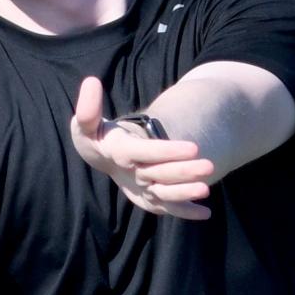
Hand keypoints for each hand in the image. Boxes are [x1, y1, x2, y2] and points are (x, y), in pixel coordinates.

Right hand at [69, 77, 214, 219]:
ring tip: (207, 189)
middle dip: (183, 172)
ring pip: (164, 194)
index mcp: (119, 153)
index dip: (166, 152)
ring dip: (185, 193)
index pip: (144, 153)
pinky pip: (167, 207)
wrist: (101, 158)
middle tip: (209, 166)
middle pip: (159, 175)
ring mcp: (142, 188)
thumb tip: (92, 82)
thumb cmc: (96, 137)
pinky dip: (184, 211)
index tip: (193, 147)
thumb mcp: (85, 124)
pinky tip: (205, 213)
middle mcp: (132, 174)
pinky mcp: (149, 197)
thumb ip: (87, 108)